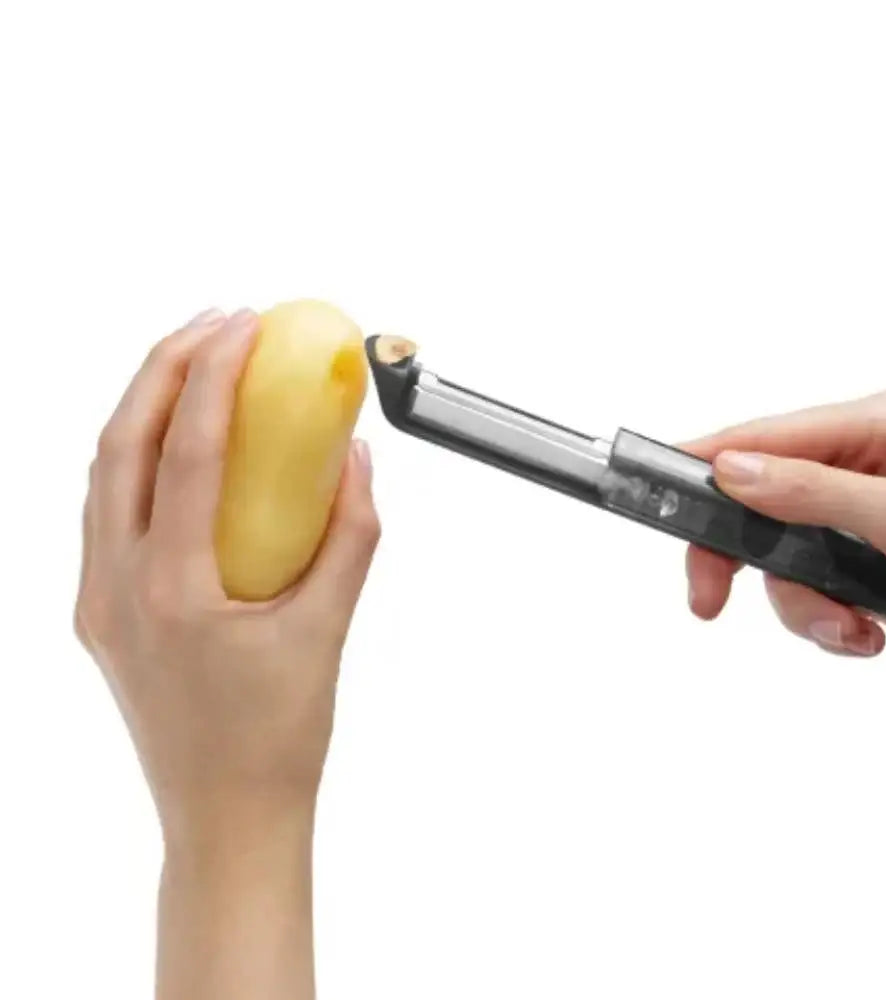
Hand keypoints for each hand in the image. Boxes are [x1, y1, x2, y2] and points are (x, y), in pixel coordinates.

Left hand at [74, 307, 379, 998]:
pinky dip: (141, 456)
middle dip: (167, 367)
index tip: (248, 326)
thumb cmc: (276, 740)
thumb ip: (351, 536)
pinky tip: (184, 442)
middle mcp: (116, 588)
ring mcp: (98, 600)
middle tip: (221, 324)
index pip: (188, 452)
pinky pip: (109, 509)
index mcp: (171, 592)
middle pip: (122, 443)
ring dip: (149, 406)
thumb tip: (354, 458)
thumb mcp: (328, 629)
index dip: (217, 376)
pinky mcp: (104, 610)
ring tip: (202, 366)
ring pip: (104, 472)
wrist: (224, 816)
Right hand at [682, 387, 885, 702]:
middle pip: (760, 501)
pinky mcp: (864, 572)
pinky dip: (826, 624)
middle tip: (706, 595)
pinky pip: (807, 594)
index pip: (771, 436)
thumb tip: (732, 470)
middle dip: (742, 556)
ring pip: (779, 559)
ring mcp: (861, 523)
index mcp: (882, 427)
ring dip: (803, 604)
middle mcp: (865, 467)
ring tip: (847, 628)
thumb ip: (811, 491)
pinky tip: (868, 636)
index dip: (711, 463)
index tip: (660, 487)